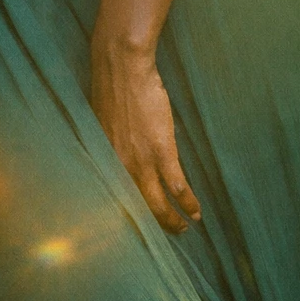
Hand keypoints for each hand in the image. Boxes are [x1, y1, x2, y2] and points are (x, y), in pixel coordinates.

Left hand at [90, 35, 200, 233]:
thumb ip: (110, 146)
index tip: (137, 228)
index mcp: (105, 161)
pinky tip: (196, 211)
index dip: (127, 219)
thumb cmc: (111, 88)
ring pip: (159, 206)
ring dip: (174, 222)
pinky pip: (177, 187)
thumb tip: (115, 155)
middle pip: (138, 210)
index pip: (114, 201)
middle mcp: (119, 168)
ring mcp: (141, 162)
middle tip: (167, 234)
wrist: (122, 66)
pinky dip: (188, 203)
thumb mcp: (103, 125)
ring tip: (185, 229)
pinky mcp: (161, 152)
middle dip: (154, 226)